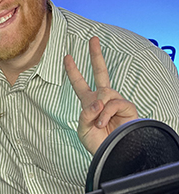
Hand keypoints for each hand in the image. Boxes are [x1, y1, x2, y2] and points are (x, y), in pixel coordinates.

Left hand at [64, 36, 138, 154]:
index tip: (67, 57)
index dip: (73, 71)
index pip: (80, 84)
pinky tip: (104, 124)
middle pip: (101, 72)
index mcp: (89, 103)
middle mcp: (103, 99)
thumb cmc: (97, 143)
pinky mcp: (127, 108)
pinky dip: (106, 114)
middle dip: (96, 55)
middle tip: (93, 39)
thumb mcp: (83, 129)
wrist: (112, 154)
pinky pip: (113, 103)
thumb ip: (86, 114)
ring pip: (104, 91)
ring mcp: (115, 102)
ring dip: (98, 109)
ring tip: (98, 123)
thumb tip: (98, 102)